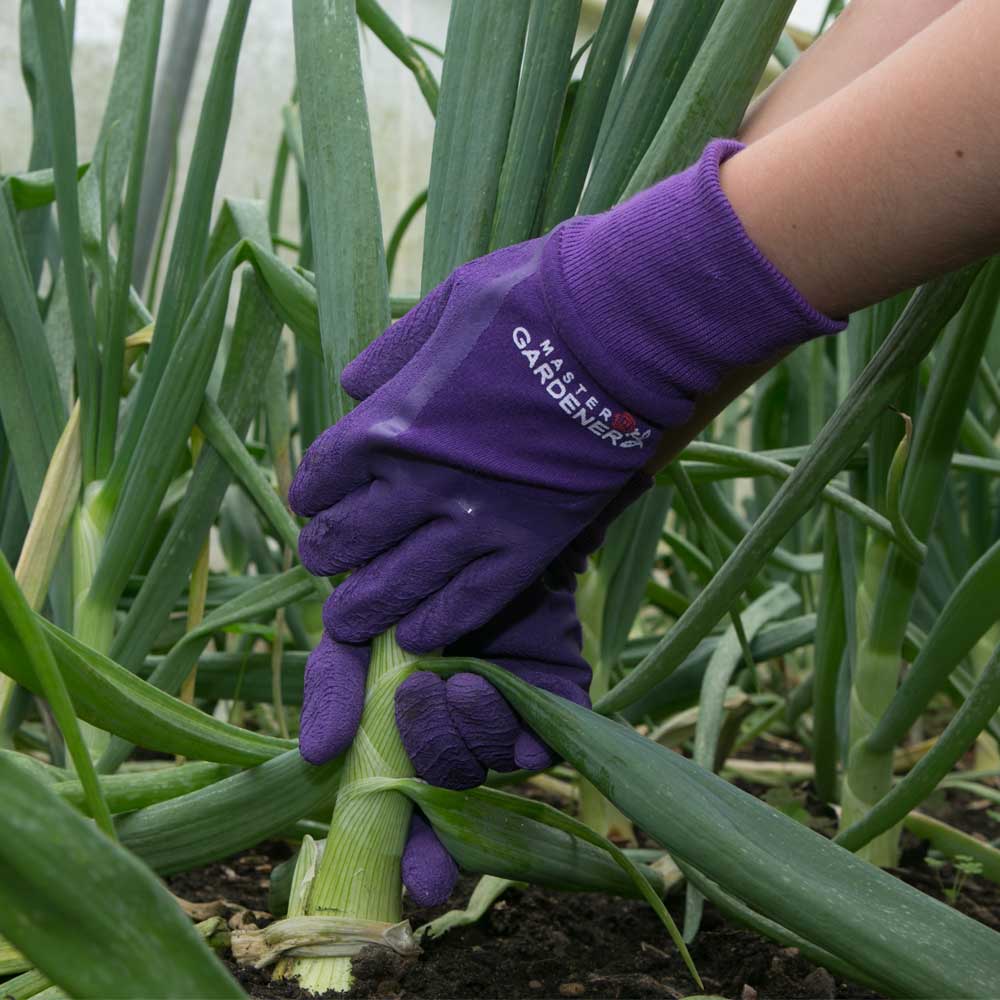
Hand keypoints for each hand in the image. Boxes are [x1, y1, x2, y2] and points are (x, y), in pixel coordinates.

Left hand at [290, 140, 839, 655]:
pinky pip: (469, 604)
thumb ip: (394, 353)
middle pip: (348, 541)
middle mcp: (420, 483)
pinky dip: (434, 625)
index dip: (312, 497)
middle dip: (327, 556)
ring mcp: (475, 523)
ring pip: (397, 587)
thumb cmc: (535, 304)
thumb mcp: (446, 306)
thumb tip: (353, 388)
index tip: (316, 504)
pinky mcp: (529, 548)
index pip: (321, 479)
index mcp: (389, 421)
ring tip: (350, 620)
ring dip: (363, 608)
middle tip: (326, 563)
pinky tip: (414, 637)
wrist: (624, 333)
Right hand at [299, 577, 591, 905]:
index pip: (417, 815)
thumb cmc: (400, 584)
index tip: (417, 883)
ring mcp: (515, 717)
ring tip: (455, 679)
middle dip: (431, 758)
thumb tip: (318, 753)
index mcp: (415, 737)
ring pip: (499, 763)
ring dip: (469, 732)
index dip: (418, 854)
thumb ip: (333, 689)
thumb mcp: (352, 633)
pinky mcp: (558, 691)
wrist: (464, 527)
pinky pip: (547, 731)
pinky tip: (485, 683)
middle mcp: (467, 737)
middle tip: (412, 696)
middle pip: (455, 788)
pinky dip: (516, 721)